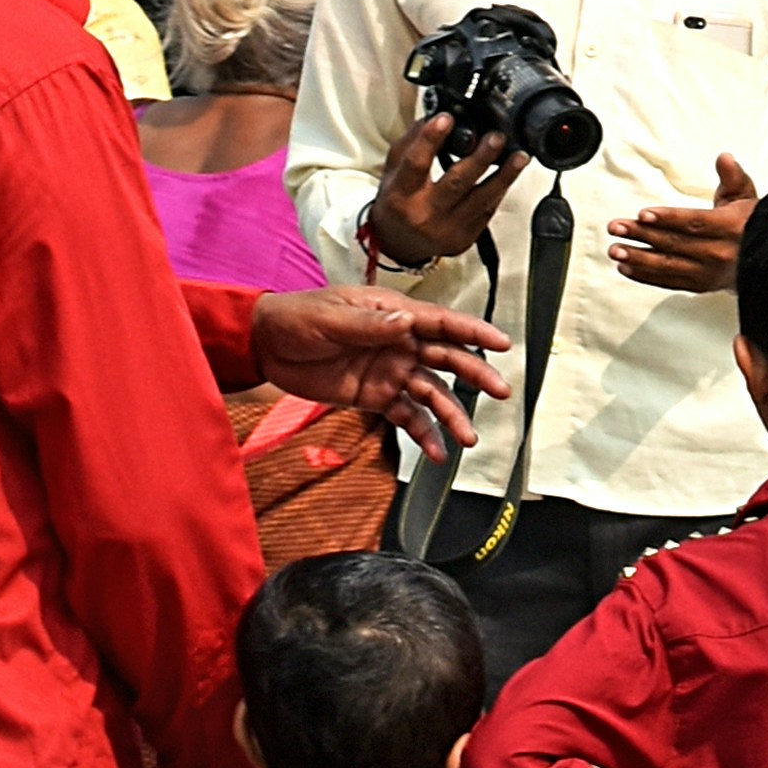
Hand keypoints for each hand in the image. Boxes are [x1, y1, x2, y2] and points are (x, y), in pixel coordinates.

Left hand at [242, 288, 512, 465]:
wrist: (266, 345)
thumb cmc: (297, 318)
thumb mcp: (330, 318)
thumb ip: (369, 325)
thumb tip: (406, 324)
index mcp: (392, 314)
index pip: (442, 322)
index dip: (474, 331)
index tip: (501, 343)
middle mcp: (399, 342)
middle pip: (447, 358)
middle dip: (475, 375)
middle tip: (500, 391)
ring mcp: (390, 371)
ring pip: (431, 394)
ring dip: (452, 414)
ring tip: (468, 438)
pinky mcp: (375, 397)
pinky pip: (406, 416)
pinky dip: (423, 434)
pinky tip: (437, 453)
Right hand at [361, 104, 526, 268]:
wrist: (399, 244)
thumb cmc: (398, 202)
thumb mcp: (393, 171)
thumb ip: (412, 143)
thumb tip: (438, 116)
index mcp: (400, 195)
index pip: (416, 164)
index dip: (431, 140)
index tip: (446, 118)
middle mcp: (424, 214)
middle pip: (456, 183)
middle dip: (481, 158)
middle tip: (496, 137)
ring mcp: (447, 229)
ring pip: (481, 199)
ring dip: (504, 175)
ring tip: (519, 156)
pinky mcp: (465, 238)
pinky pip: (487, 210)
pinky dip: (500, 190)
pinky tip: (511, 174)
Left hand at [612, 148, 757, 295]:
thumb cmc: (753, 223)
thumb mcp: (746, 195)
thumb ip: (733, 176)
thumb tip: (724, 158)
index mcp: (730, 227)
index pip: (694, 222)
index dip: (668, 218)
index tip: (643, 214)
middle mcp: (719, 253)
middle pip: (674, 243)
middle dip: (641, 235)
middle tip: (616, 228)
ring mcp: (708, 273)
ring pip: (667, 266)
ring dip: (638, 258)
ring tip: (615, 250)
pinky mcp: (700, 285)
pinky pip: (669, 282)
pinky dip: (646, 276)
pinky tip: (626, 268)